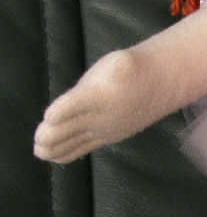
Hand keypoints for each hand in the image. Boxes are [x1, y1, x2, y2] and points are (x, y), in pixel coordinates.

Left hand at [34, 49, 156, 162]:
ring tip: (39, 148)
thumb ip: (95, 80)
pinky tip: (50, 154)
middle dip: (46, 136)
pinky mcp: (105, 138)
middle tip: (38, 137)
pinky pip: (80, 150)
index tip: (49, 116)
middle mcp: (98, 119)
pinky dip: (62, 153)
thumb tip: (83, 94)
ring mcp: (102, 131)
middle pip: (62, 134)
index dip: (54, 116)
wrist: (159, 83)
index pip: (66, 112)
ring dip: (50, 149)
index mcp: (97, 97)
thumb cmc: (130, 68)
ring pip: (68, 146)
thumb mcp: (114, 62)